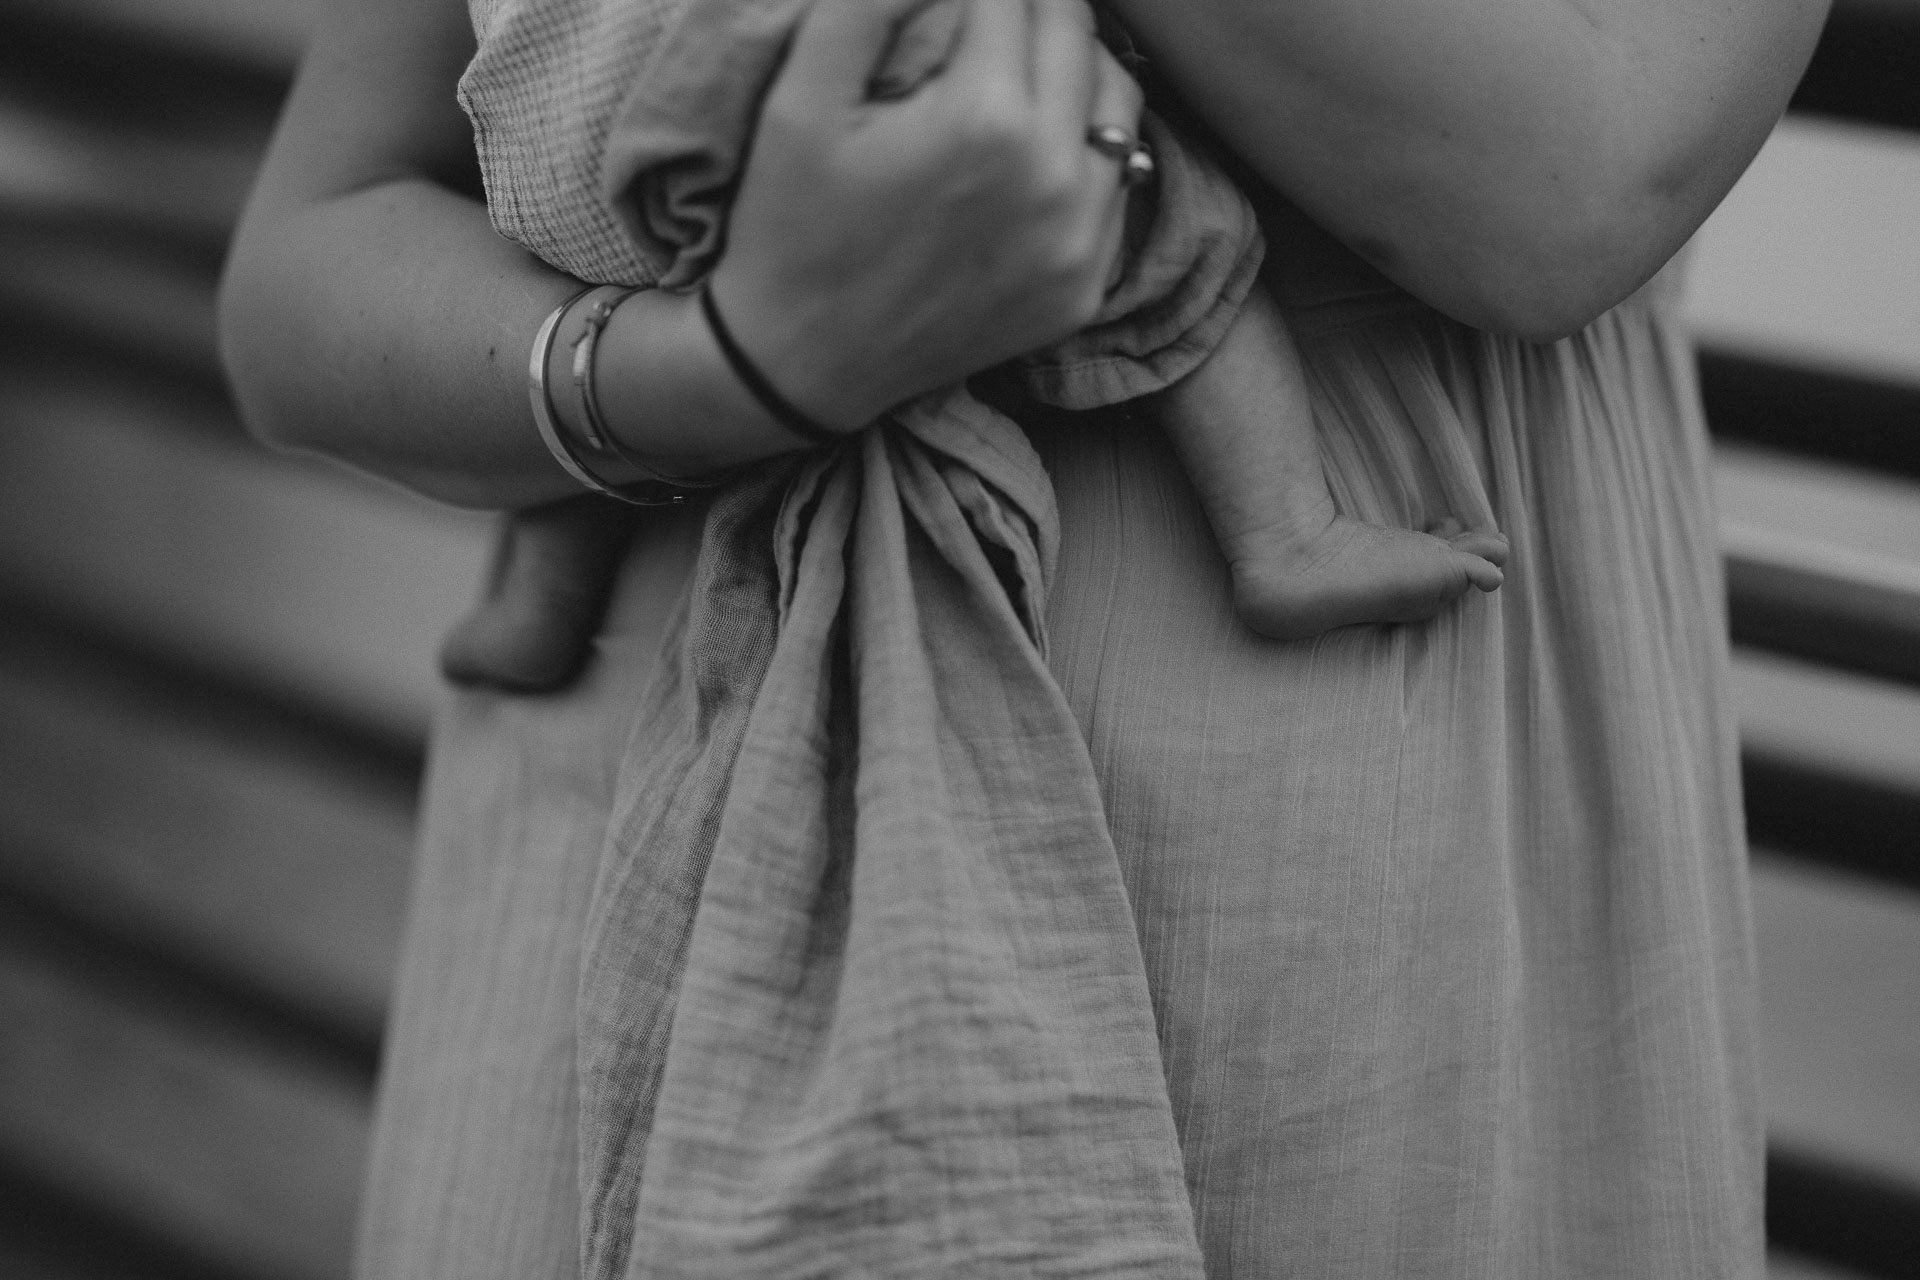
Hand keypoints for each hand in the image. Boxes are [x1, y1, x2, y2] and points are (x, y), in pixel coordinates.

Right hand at [710, 0, 1144, 430]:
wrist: (800, 364)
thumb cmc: (790, 223)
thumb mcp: (801, 95)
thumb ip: (868, 2)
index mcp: (986, 118)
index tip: (956, 0)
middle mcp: (1053, 178)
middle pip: (1075, 32)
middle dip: (1029, 4)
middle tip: (987, 13)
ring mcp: (1078, 241)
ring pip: (1116, 100)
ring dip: (1072, 63)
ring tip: (1015, 62)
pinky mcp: (1084, 288)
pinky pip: (1115, 184)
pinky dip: (1082, 146)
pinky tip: (1031, 142)